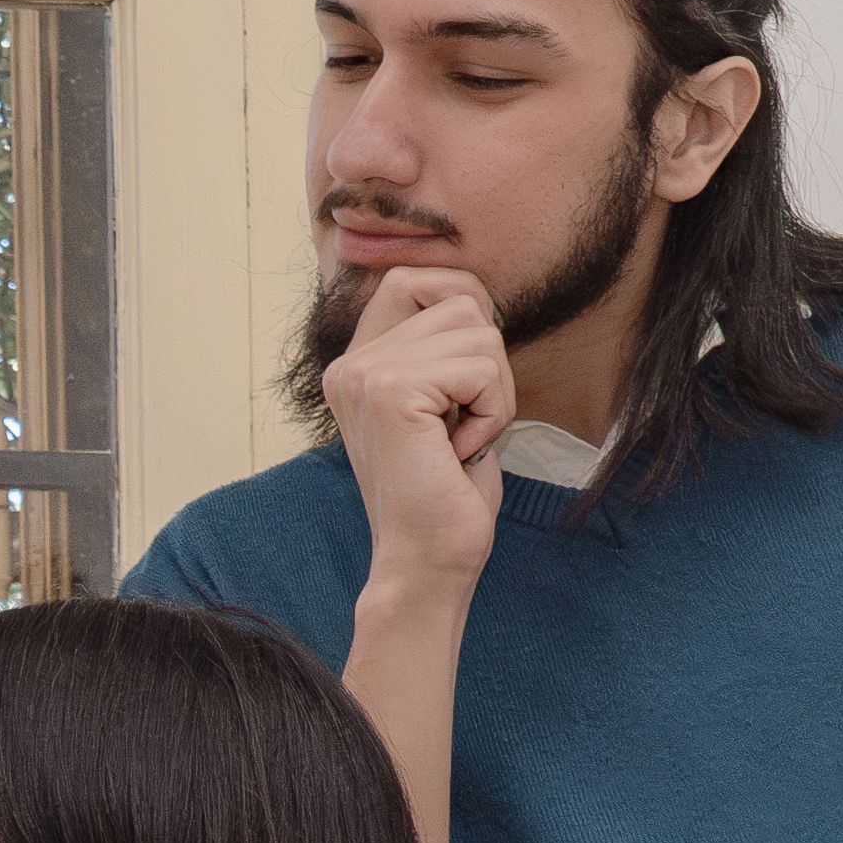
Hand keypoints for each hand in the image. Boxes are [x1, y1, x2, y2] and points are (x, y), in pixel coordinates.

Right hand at [329, 266, 513, 587]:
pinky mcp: (391, 391)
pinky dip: (493, 412)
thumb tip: (477, 295)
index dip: (461, 307)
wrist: (426, 563)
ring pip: (479, 331)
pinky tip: (459, 452)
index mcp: (354, 365)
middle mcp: (349, 364)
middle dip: (487, 366)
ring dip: (493, 391)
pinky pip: (483, 367)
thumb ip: (443, 348)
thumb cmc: (445, 494)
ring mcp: (364, 374)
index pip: (414, 279)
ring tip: (458, 442)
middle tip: (459, 429)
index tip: (462, 382)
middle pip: (460, 302)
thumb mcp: (445, 404)